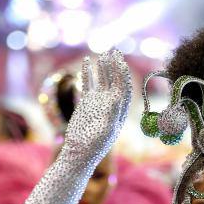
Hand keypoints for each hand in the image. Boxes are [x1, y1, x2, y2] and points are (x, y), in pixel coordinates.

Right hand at [62, 50, 130, 166]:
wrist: (78, 152)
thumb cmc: (94, 146)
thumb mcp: (106, 132)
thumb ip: (113, 114)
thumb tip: (118, 98)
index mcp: (119, 111)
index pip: (124, 89)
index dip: (123, 75)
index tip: (121, 62)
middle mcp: (111, 105)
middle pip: (115, 81)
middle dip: (116, 66)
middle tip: (115, 50)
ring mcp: (98, 103)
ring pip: (102, 81)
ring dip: (104, 67)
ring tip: (103, 53)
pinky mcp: (86, 103)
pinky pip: (88, 84)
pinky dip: (87, 73)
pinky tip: (87, 61)